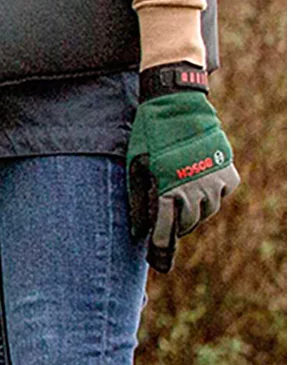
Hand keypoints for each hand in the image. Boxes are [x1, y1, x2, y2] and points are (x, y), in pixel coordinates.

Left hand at [127, 64, 239, 271]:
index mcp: (167, 189)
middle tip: (168, 227)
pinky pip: (223, 194)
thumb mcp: (136, 168)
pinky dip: (213, 195)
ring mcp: (214, 179)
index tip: (157, 260)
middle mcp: (194, 188)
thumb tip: (138, 232)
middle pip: (187, 224)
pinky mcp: (228, 169)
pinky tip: (201, 189)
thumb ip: (138, 200)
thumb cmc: (150, 136)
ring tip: (183, 207)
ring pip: (207, 211)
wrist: (177, 104)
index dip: (160, 246)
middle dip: (176, 228)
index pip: (164, 229)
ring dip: (195, 213)